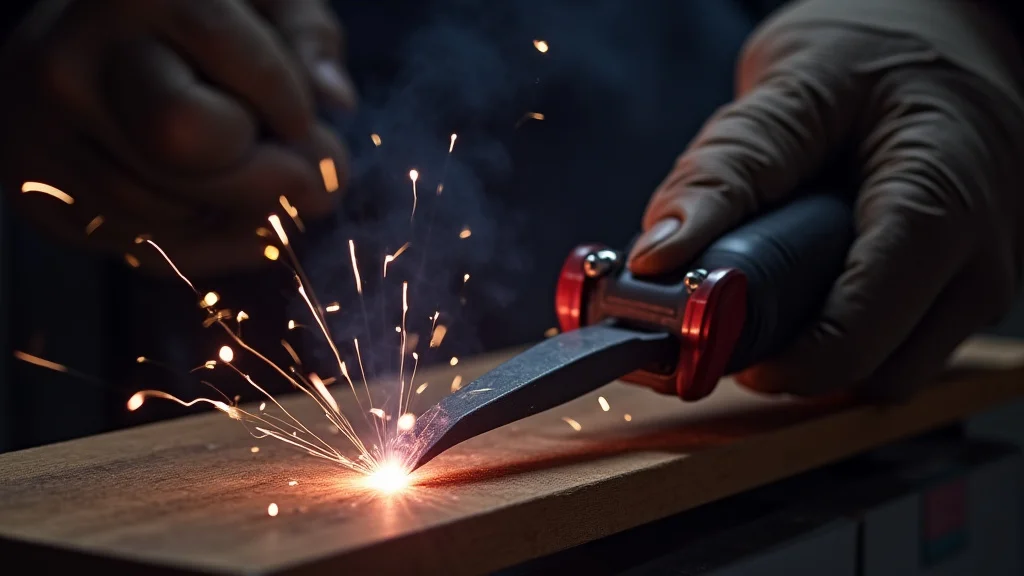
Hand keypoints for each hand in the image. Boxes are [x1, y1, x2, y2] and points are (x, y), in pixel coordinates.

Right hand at [0, 0, 353, 275]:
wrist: (79, 44)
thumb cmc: (189, 18)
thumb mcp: (260, 0)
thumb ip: (305, 35)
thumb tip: (333, 98)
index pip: (244, 71)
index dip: (295, 111)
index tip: (304, 122)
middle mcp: (71, 60)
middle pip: (188, 143)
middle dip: (265, 171)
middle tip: (306, 176)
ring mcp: (41, 132)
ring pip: (169, 211)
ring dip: (243, 217)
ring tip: (264, 189)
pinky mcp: (38, 191)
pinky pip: (145, 252)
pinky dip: (209, 247)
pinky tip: (231, 218)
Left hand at [627, 0, 1023, 399]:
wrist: (950, 24)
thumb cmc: (880, 43)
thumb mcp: (794, 83)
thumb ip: (726, 171)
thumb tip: (657, 256)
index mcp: (941, 205)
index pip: (859, 333)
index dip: (774, 358)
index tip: (708, 346)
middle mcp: (981, 256)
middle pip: (876, 369)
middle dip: (791, 360)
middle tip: (724, 323)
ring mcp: (982, 275)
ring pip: (891, 370)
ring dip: (818, 352)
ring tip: (764, 298)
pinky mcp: (964, 283)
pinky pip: (903, 343)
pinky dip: (843, 333)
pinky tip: (803, 287)